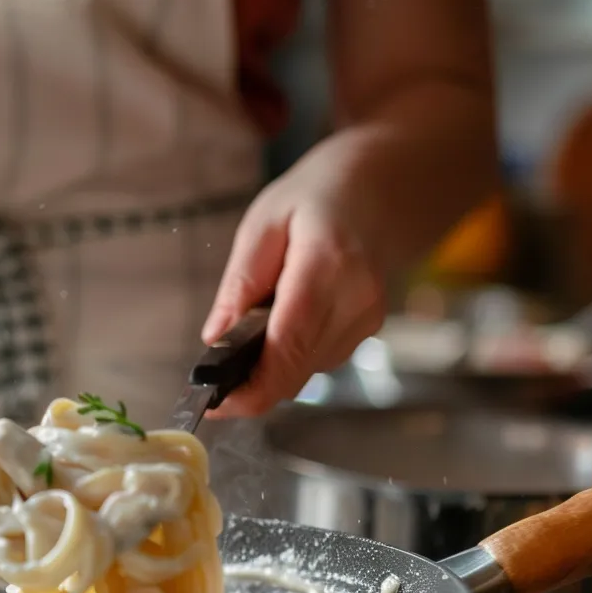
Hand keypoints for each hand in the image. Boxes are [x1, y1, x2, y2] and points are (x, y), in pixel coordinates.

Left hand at [201, 164, 385, 416]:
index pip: (289, 345)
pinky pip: (316, 360)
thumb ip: (240, 283)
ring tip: (247, 331)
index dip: (251, 386)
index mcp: (328, 264)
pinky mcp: (366, 330)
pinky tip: (278, 324)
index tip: (214, 402)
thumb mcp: (263, 224)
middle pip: (295, 371)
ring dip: (268, 367)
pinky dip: (288, 355)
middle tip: (211, 376)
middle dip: (249, 383)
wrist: (380, 190)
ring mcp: (366, 319)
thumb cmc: (316, 198)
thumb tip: (214, 339)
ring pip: (303, 372)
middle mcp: (356, 300)